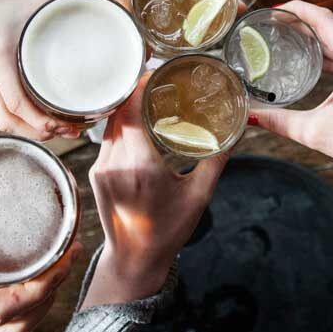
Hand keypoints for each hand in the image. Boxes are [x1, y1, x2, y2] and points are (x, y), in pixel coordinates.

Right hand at [0, 0, 79, 139]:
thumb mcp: (33, 1)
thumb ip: (65, 10)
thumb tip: (97, 16)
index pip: (16, 104)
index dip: (40, 121)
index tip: (63, 124)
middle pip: (8, 121)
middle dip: (39, 133)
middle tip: (70, 131)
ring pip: (2, 119)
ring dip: (29, 130)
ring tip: (58, 129)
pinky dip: (19, 119)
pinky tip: (39, 117)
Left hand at [81, 78, 227, 307]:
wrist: (134, 259)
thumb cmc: (169, 230)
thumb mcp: (199, 195)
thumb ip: (216, 159)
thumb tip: (236, 130)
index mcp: (140, 166)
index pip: (130, 110)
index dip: (140, 86)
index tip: (156, 72)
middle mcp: (114, 164)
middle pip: (118, 112)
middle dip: (135, 91)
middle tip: (156, 78)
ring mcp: (100, 168)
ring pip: (110, 124)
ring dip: (126, 107)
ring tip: (148, 96)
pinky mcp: (95, 173)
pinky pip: (107, 139)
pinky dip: (121, 125)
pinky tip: (137, 122)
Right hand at [248, 1, 332, 185]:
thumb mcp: (316, 131)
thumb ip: (280, 121)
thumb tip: (251, 115)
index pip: (324, 19)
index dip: (296, 10)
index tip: (274, 10)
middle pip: (332, 24)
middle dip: (302, 20)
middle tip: (274, 23)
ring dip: (318, 34)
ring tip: (289, 34)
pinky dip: (332, 48)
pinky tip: (314, 56)